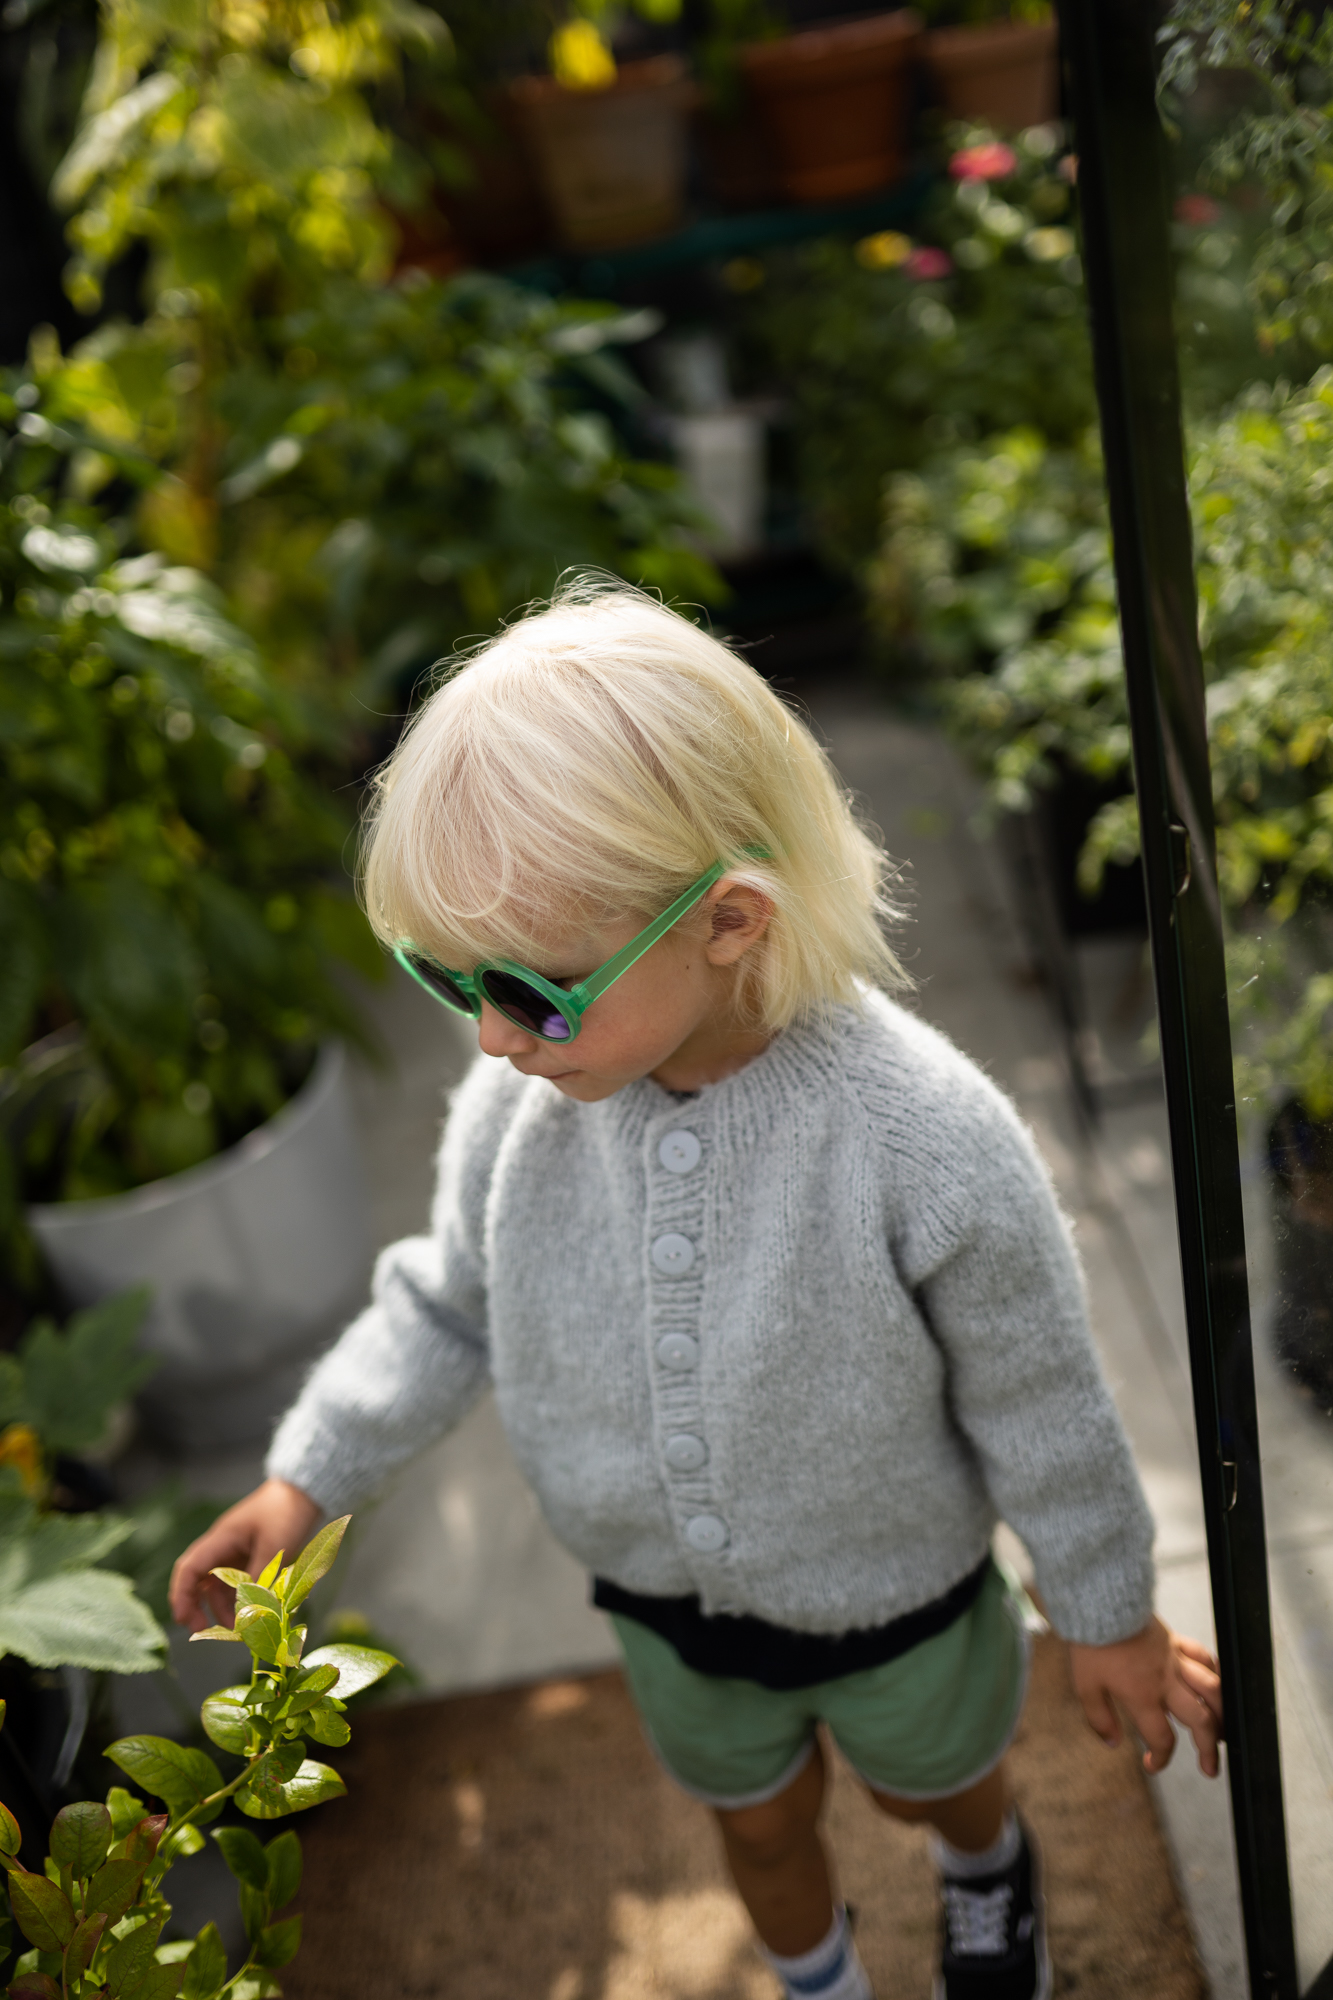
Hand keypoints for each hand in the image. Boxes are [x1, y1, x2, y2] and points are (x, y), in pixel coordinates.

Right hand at [169, 1478, 321, 1632]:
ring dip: (221, 1606)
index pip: (189, 1568)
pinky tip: (249, 1612)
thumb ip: (258, 1580)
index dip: (182, 1596)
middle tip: (202, 1630)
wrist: (304, 1491)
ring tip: (236, 1628)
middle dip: (195, 1606)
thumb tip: (246, 1613)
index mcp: (221, 1538)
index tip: (184, 1620)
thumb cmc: (287, 1513)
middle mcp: (222, 1546)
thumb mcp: (274, 1548)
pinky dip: (238, 1597)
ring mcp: (235, 1551)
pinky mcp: (248, 1556)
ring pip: (218, 1584)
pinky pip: (235, 1581)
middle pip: (197, 1579)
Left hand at [1069, 1617, 1223, 1777]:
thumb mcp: (1085, 1687)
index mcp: (1143, 1696)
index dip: (1160, 1758)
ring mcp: (1175, 1660)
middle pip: (1200, 1720)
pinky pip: (1204, 1657)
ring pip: (1213, 1690)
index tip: (1152, 1764)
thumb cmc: (1092, 1644)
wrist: (1100, 1604)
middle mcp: (1166, 1681)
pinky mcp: (1175, 1641)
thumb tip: (1112, 1743)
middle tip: (1210, 1767)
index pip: (1162, 1738)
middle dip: (1209, 1749)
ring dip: (1222, 1715)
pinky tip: (1219, 1685)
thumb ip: (1100, 1719)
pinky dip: (1216, 1673)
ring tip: (1223, 1732)